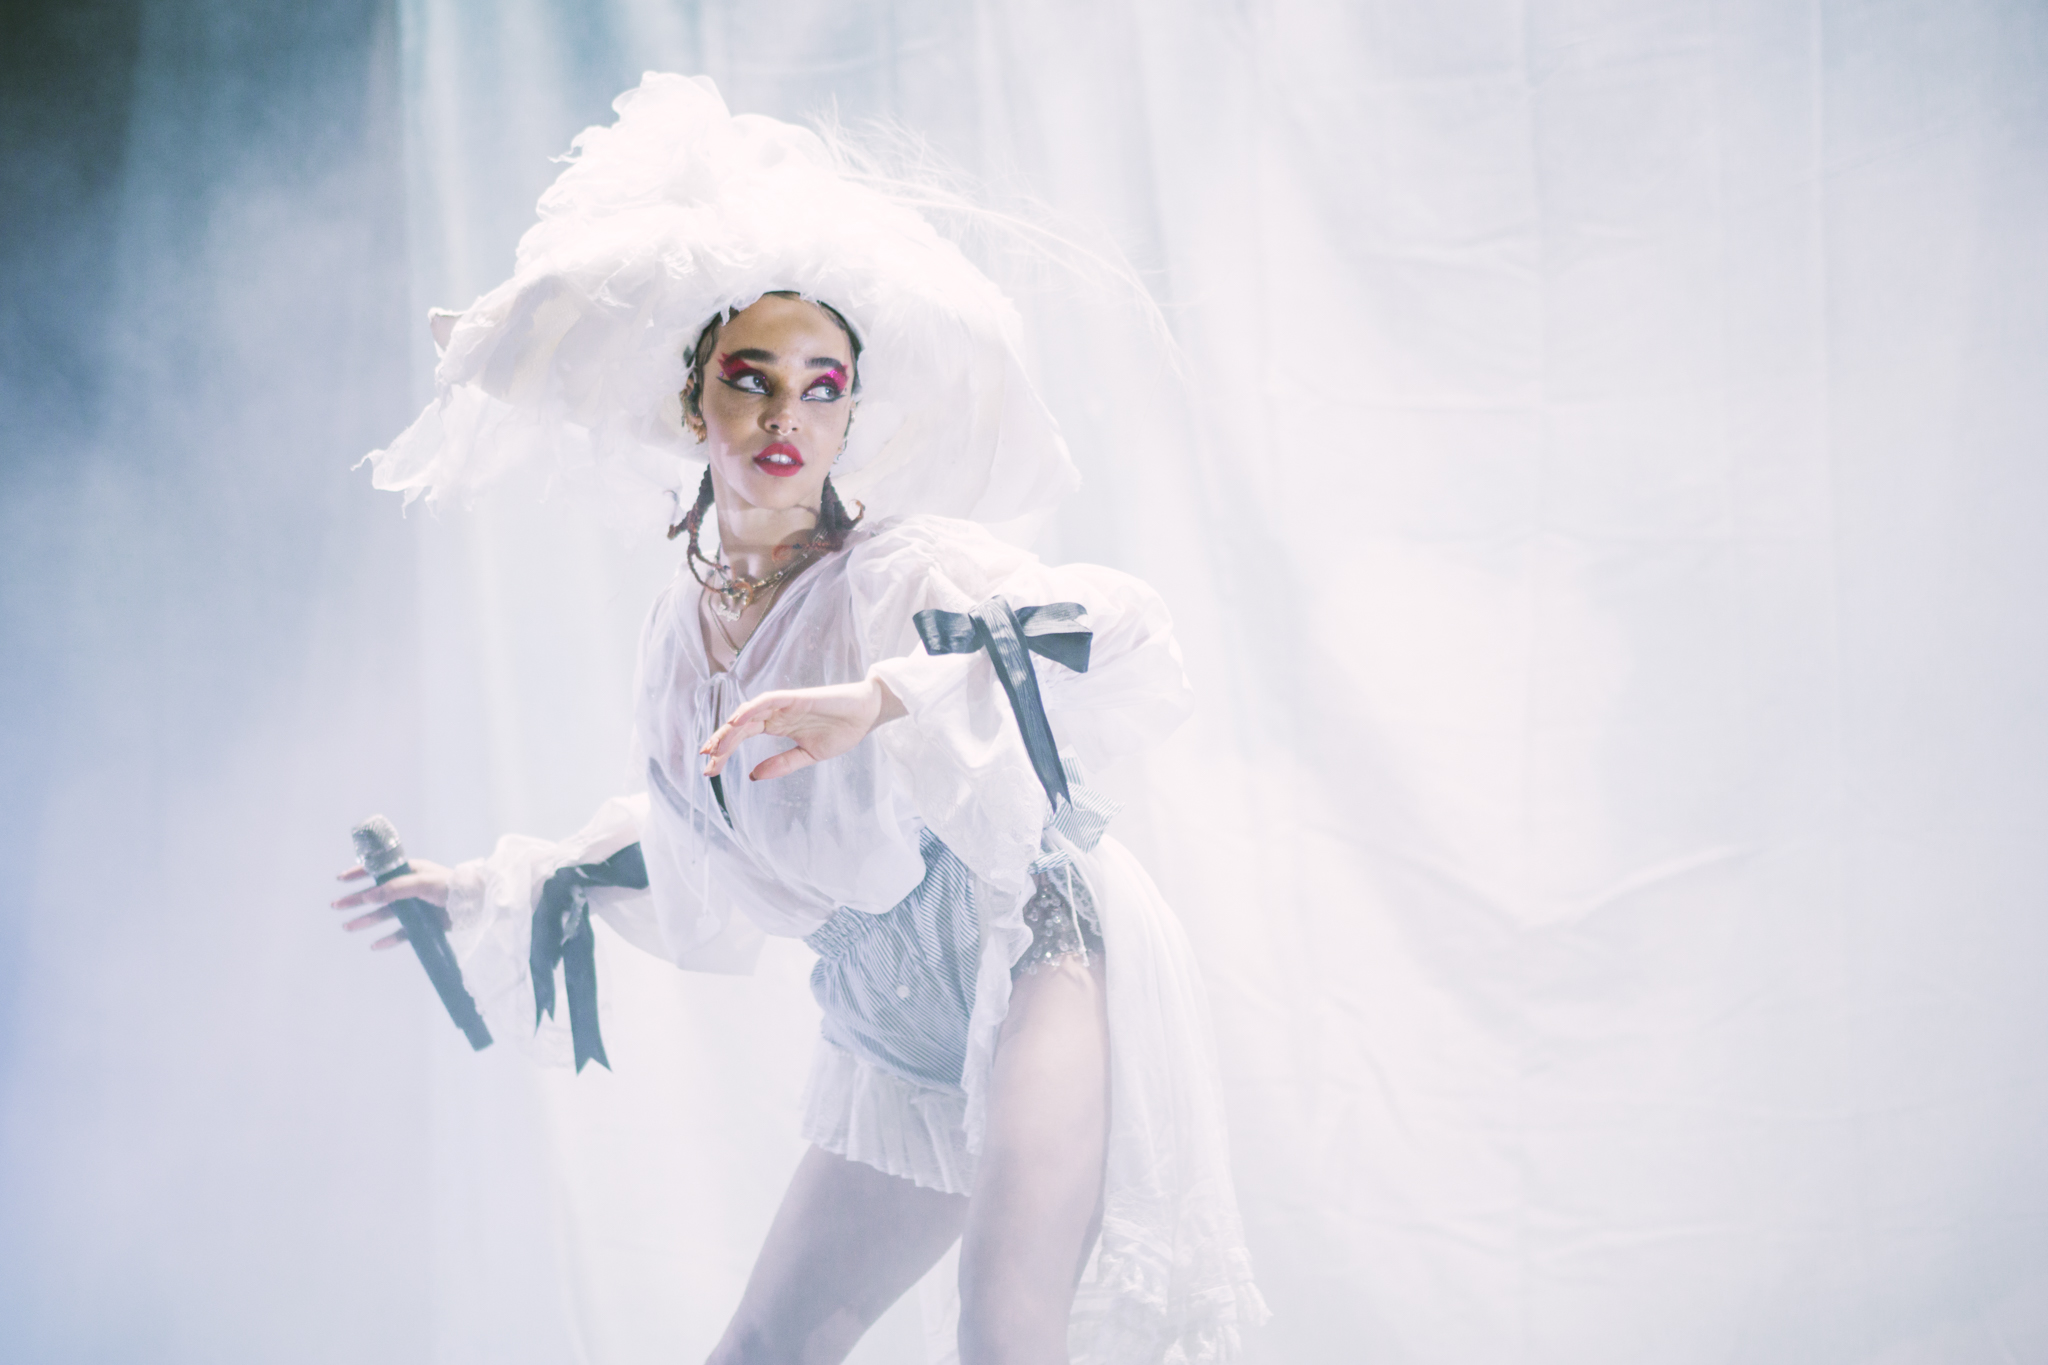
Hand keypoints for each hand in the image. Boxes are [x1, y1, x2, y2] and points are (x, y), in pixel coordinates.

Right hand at [330, 859, 451, 950]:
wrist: (478, 903)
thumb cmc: (452, 886)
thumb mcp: (422, 883)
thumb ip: (395, 888)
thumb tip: (369, 895)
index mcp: (410, 872)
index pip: (379, 870)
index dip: (359, 874)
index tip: (340, 879)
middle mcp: (410, 888)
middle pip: (376, 895)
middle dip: (355, 900)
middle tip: (335, 906)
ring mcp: (416, 907)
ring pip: (385, 914)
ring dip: (366, 920)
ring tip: (347, 927)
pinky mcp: (424, 924)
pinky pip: (401, 933)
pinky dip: (388, 939)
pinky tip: (375, 945)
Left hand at [701, 675, 905, 781]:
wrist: (867, 715)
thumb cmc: (842, 731)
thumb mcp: (807, 755)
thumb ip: (781, 764)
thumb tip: (752, 776)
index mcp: (777, 726)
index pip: (743, 737)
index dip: (725, 750)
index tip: (710, 769)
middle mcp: (776, 714)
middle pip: (740, 727)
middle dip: (721, 743)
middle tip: (706, 762)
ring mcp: (784, 705)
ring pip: (749, 714)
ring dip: (730, 729)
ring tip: (715, 746)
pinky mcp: (796, 698)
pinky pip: (768, 701)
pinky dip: (751, 709)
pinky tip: (737, 722)